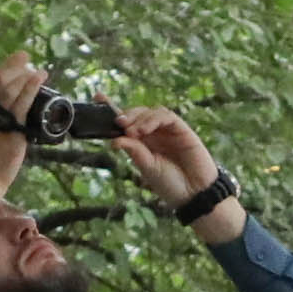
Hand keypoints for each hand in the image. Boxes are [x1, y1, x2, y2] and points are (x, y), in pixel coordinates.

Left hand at [111, 106, 240, 240]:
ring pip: (150, 112)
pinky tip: (144, 130)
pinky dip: (153, 119)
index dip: (112, 108)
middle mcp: (154, 134)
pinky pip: (166, 116)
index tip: (98, 97)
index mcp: (142, 143)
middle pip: (136, 114)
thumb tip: (115, 140)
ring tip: (132, 131)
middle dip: (126, 115)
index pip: (126, 122)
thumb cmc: (171, 184)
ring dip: (139, 118)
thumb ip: (134, 152)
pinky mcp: (182, 129)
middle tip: (119, 123)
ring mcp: (167, 130)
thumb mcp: (147, 168)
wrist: (194, 194)